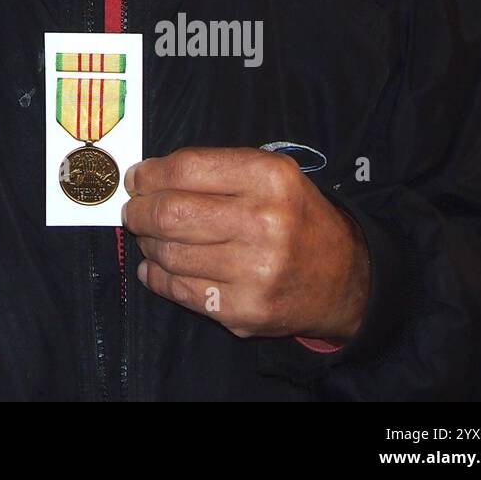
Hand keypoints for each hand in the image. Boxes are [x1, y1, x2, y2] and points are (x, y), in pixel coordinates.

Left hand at [122, 146, 369, 342]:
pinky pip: (179, 291)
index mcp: (269, 178)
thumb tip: (145, 178)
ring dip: (147, 244)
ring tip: (150, 238)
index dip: (150, 174)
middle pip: (170, 213)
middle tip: (134, 211)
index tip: (136, 179)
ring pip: (169, 253)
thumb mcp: (270, 173)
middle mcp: (264, 223)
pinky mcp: (245, 311)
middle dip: (139, 211)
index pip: (185, 169)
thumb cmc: (294, 216)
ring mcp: (254, 272)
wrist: (346, 278)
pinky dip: (157, 277)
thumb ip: (212, 168)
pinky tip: (156, 268)